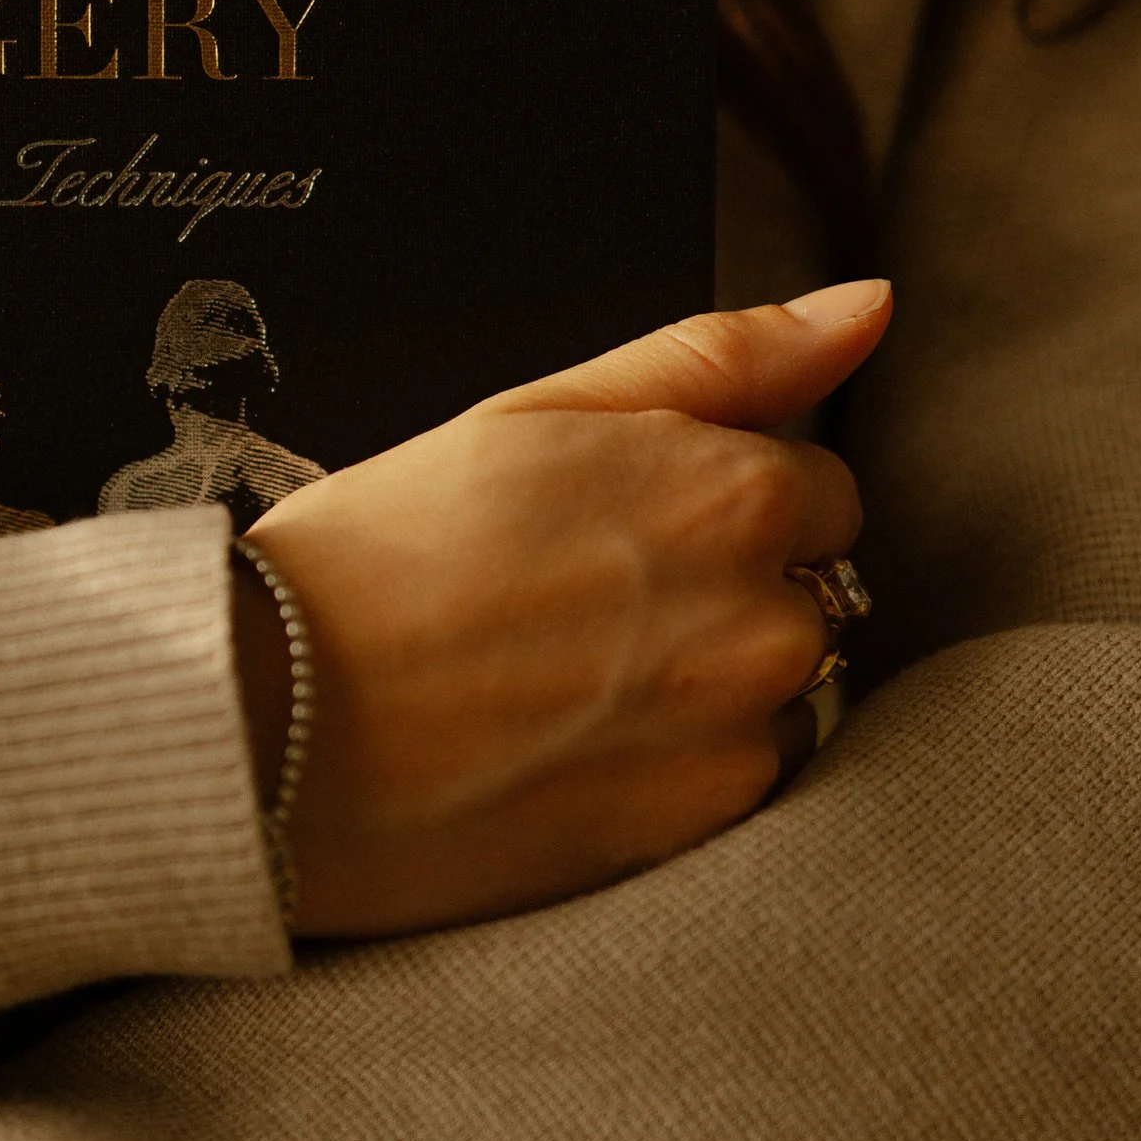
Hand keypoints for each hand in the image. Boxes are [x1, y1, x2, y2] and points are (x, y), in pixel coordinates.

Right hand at [232, 281, 888, 938]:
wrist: (270, 721)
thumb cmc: (384, 551)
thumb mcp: (540, 411)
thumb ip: (723, 357)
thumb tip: (870, 306)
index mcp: (735, 493)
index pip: (817, 492)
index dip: (716, 505)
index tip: (615, 533)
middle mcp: (763, 617)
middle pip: (812, 597)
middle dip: (726, 597)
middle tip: (575, 614)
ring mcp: (733, 736)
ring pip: (779, 698)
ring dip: (711, 691)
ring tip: (568, 690)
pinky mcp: (691, 833)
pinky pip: (735, 788)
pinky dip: (676, 773)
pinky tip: (568, 752)